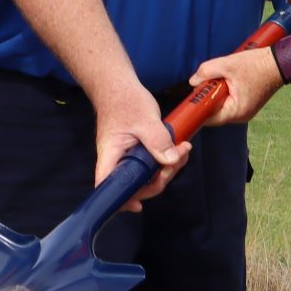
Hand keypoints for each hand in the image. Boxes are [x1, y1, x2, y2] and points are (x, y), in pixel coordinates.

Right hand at [91, 86, 185, 211]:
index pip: (108, 185)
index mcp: (111, 155)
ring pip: (146, 175)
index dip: (121, 200)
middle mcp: (117, 160)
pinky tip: (178, 150)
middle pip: (134, 185)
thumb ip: (158, 141)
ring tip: (182, 151)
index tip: (138, 205)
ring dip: (166, 168)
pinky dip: (165, 159)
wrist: (119, 85)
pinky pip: (150, 164)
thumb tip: (170, 161)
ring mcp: (127, 157)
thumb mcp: (145, 119)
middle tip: (176, 161)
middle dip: (159, 179)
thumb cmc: (125, 99)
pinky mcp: (137, 151)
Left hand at [189, 45, 288, 124]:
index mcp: (236, 111)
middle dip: (208, 98)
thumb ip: (206, 72)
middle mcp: (241, 116)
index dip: (198, 108)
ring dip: (217, 95)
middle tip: (204, 83)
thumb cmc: (257, 64)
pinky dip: (225, 93)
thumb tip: (193, 81)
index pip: (210, 118)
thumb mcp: (227, 64)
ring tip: (219, 79)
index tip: (191, 98)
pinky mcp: (248, 104)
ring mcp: (246, 111)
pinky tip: (226, 80)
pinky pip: (230, 102)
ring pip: (222, 106)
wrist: (279, 62)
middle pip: (215, 113)